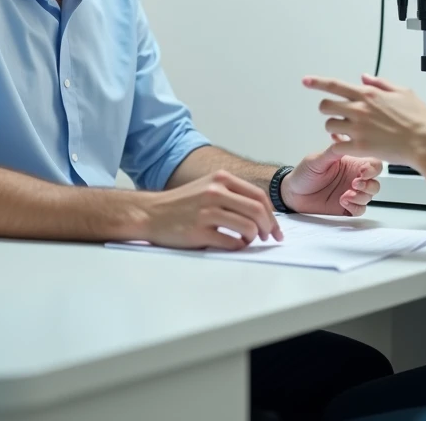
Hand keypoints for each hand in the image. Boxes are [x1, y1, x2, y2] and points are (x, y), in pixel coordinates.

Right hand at [141, 171, 282, 249]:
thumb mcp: (207, 186)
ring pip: (248, 227)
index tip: (275, 228)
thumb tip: (262, 213)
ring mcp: (207, 211)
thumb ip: (232, 194)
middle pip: (258, 211)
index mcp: (221, 179)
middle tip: (268, 237)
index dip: (272, 215)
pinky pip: (232, 243)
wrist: (150, 213)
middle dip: (268, 227)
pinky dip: (238, 247)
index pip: (259, 196)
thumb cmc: (182, 203)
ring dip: (253, 238)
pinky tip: (232, 245)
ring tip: (246, 241)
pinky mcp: (199, 231)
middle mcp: (215, 192)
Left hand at [281, 145, 381, 215]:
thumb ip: (333, 152)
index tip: (363, 172)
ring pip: (369, 196)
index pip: (372, 164)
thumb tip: (346, 143)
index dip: (373, 169)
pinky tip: (343, 202)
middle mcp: (353, 178)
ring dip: (361, 196)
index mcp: (350, 163)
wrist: (292, 194)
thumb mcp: (317, 160)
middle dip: (369, 184)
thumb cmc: (303, 174)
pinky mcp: (346, 208)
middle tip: (355, 184)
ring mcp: (351, 193)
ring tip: (346, 195)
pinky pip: (360, 210)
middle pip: (375, 181)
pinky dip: (355, 207)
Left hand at [303, 74, 425, 165]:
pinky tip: (347, 145)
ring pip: (329, 125)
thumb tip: (364, 77)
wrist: (425, 143)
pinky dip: (338, 146)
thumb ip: (380, 83)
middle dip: (328, 109)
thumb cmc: (418, 119)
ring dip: (334, 128)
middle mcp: (360, 109)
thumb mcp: (403, 92)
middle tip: (336, 114)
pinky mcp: (359, 147)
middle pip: (325, 106)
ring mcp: (358, 128)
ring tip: (345, 131)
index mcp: (369, 94)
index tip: (306, 81)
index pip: (335, 85)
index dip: (317, 82)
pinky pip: (336, 146)